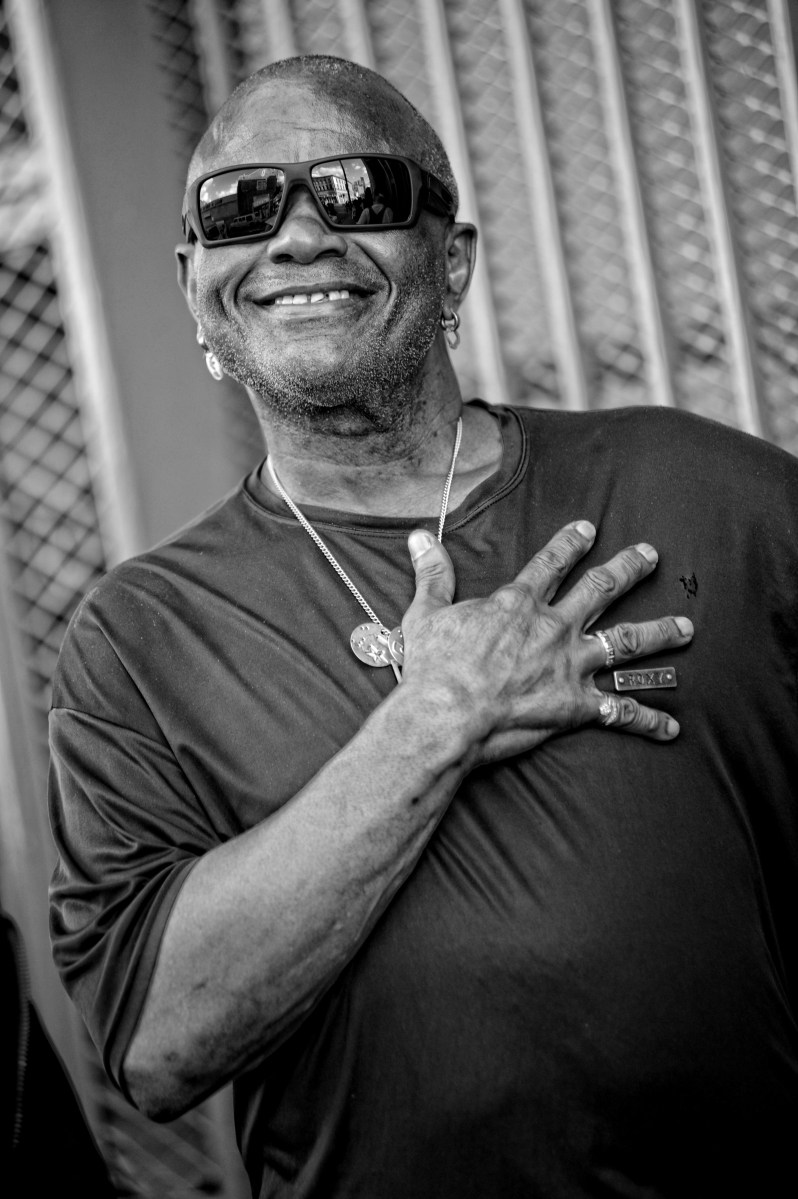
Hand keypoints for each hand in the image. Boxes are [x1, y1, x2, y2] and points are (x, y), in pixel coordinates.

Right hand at [402, 520, 691, 764]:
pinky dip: (649, 720)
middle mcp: (554, 628)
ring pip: (626, 644)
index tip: (588, 528)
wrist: (446, 715)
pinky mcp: (576, 706)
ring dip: (660, 634)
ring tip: (685, 628)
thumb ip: (432, 574)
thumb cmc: (434, 667)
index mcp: (519, 603)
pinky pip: (621, 713)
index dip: (571, 543)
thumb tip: (419, 538)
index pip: (552, 563)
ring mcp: (570, 666)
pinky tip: (672, 726)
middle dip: (630, 569)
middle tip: (650, 556)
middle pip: (602, 590)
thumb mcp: (427, 613)